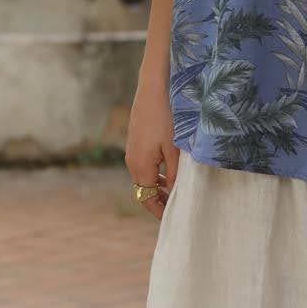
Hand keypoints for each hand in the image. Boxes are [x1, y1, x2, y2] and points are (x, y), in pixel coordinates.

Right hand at [126, 76, 178, 219]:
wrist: (153, 89)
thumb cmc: (167, 117)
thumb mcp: (175, 148)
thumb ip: (174, 174)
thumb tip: (175, 194)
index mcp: (141, 165)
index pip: (146, 198)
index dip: (158, 210)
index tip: (172, 218)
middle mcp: (132, 161)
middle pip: (142, 191)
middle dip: (157, 202)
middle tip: (175, 208)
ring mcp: (131, 152)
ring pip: (142, 178)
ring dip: (155, 188)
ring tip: (173, 194)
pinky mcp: (134, 143)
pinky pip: (142, 167)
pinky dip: (153, 176)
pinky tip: (167, 174)